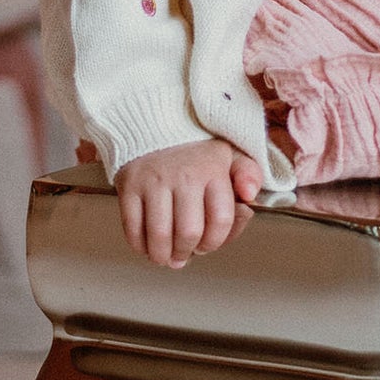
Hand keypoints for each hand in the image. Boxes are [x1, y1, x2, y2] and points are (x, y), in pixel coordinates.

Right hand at [113, 141, 261, 268]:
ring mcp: (153, 181)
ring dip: (163, 255)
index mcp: (212, 169)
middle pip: (189, 233)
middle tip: (185, 254)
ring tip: (166, 256)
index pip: (221, 220)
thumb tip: (250, 196)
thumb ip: (249, 175)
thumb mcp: (230, 154)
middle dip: (188, 252)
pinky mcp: (129, 186)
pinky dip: (139, 245)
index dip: (215, 241)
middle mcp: (183, 175)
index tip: (208, 244)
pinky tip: (146, 245)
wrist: (151, 122)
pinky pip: (132, 227)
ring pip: (159, 235)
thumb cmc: (193, 149)